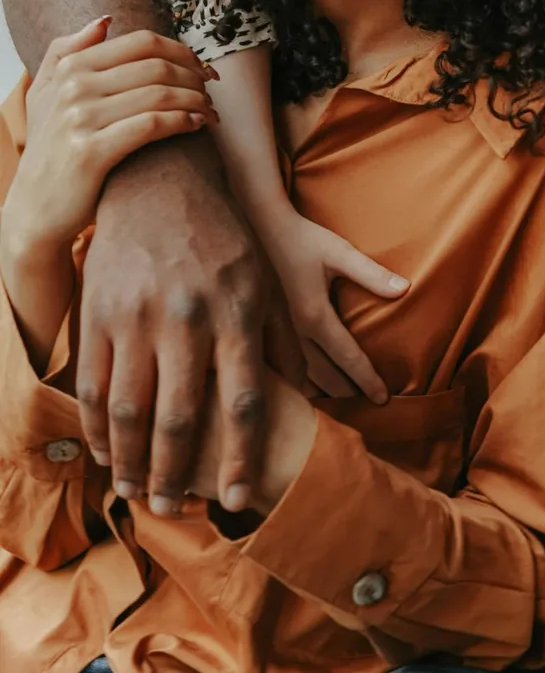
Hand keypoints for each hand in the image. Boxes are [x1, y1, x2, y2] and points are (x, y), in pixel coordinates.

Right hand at [8, 19, 216, 250]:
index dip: (181, 51)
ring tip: (210, 111)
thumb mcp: (44, 93)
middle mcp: (73, 88)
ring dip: (195, 100)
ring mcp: (80, 119)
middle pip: (156, 66)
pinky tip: (196, 125)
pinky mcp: (91, 152)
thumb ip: (66, 51)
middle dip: (194, 76)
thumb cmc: (49, 148)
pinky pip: (150, 125)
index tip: (201, 66)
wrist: (34, 208)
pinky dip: (182, 121)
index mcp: (70, 67)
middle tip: (211, 90)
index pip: (142, 42)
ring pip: (159, 94)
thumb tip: (105, 21)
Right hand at [76, 126, 300, 517]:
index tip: (240, 498)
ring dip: (132, 462)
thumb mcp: (268, 278)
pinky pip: (93, 385)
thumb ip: (283, 340)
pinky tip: (106, 452)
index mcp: (237, 311)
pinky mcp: (99, 311)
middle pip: (181, 418)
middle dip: (178, 474)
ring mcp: (137, 315)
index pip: (244, 401)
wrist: (161, 181)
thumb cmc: (225, 236)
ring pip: (131, 410)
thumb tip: (306, 397)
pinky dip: (96, 428)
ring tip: (138, 492)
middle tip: (175, 508)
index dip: (243, 457)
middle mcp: (187, 317)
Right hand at [263, 209, 407, 402]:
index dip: (368, 381)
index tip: (384, 400)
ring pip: (303, 379)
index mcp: (315, 316)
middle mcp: (295, 333)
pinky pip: (286, 370)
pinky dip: (301, 385)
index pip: (348, 358)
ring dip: (323, 395)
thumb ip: (371, 273)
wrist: (259, 229)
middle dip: (348, 395)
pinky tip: (309, 391)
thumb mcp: (340, 252)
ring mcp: (278, 335)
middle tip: (369, 411)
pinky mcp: (267, 332)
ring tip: (343, 408)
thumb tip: (405, 289)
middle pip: (325, 377)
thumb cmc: (304, 239)